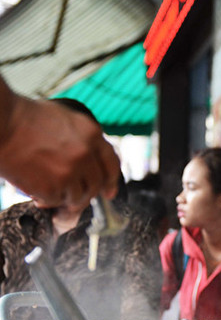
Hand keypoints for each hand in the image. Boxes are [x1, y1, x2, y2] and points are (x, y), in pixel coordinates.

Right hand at [0, 90, 119, 207]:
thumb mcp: (66, 119)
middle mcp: (85, 154)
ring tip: (52, 192)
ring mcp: (69, 172)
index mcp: (91, 135)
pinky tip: (37, 193)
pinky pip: (55, 201)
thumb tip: (91, 158)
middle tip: (76, 198)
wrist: (1, 123)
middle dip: (88, 194)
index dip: (112, 181)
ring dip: (66, 199)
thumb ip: (83, 138)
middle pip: (96, 184)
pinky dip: (47, 200)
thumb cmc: (26, 118)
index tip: (109, 192)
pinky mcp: (51, 187)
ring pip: (78, 197)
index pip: (112, 164)